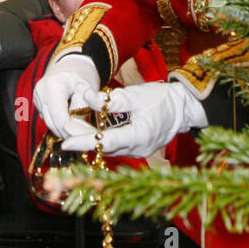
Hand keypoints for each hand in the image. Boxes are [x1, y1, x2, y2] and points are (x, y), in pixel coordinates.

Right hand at [32, 54, 100, 139]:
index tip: (89, 137)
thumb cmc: (82, 72)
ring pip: (50, 123)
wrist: (72, 62)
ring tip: (83, 136)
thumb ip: (84, 108)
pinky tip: (75, 129)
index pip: (61, 118)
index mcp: (52, 86)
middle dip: (71, 134)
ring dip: (66, 132)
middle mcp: (40, 93)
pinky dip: (61, 126)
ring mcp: (37, 98)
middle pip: (53, 123)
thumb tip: (82, 131)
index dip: (75, 131)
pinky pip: (49, 119)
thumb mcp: (88, 87)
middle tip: (88, 140)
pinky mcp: (39, 103)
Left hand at [62, 81, 207, 158]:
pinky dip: (105, 142)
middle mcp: (138, 149)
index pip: (104, 142)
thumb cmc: (162, 99)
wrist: (184, 108)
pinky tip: (94, 136)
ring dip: (94, 143)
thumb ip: (109, 99)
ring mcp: (140, 152)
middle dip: (85, 143)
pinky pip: (118, 149)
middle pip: (105, 149)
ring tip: (75, 136)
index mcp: (138, 136)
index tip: (66, 143)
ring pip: (111, 150)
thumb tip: (86, 96)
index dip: (84, 142)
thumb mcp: (135, 95)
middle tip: (65, 137)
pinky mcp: (140, 150)